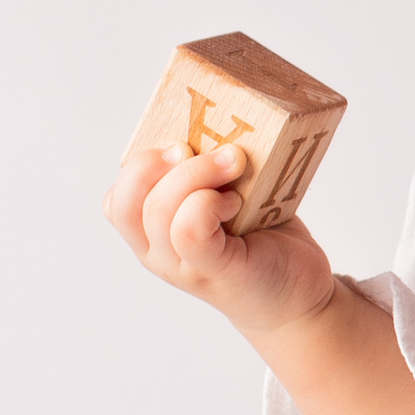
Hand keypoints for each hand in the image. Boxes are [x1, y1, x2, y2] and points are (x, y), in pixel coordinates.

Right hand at [103, 141, 336, 342]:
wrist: (297, 294)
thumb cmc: (261, 238)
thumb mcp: (226, 193)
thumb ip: (208, 169)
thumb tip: (216, 119)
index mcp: (151, 233)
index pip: (116, 199)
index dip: (139, 165)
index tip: (180, 144)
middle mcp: (157, 254)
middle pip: (128, 201)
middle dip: (162, 163)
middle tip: (204, 148)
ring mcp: (182, 268)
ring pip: (160, 211)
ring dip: (196, 175)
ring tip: (233, 165)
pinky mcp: (215, 272)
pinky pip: (190, 231)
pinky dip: (210, 203)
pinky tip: (235, 201)